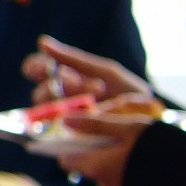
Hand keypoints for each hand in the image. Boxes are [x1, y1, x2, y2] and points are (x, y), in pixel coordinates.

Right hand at [21, 36, 160, 185]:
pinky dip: (65, 125)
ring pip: (42, 113)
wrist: (150, 123)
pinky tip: (85, 120)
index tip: (44, 68)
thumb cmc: (129, 95)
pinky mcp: (67, 144)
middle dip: (57, 86)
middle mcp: (60, 102)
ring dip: (67, 102)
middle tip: (80, 84)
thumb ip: (75, 59)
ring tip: (95, 100)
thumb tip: (41, 41)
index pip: (36, 71)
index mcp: (65, 81)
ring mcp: (62, 124)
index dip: (35, 67)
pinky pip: (51, 135)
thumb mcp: (106, 72)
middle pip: (39, 93)